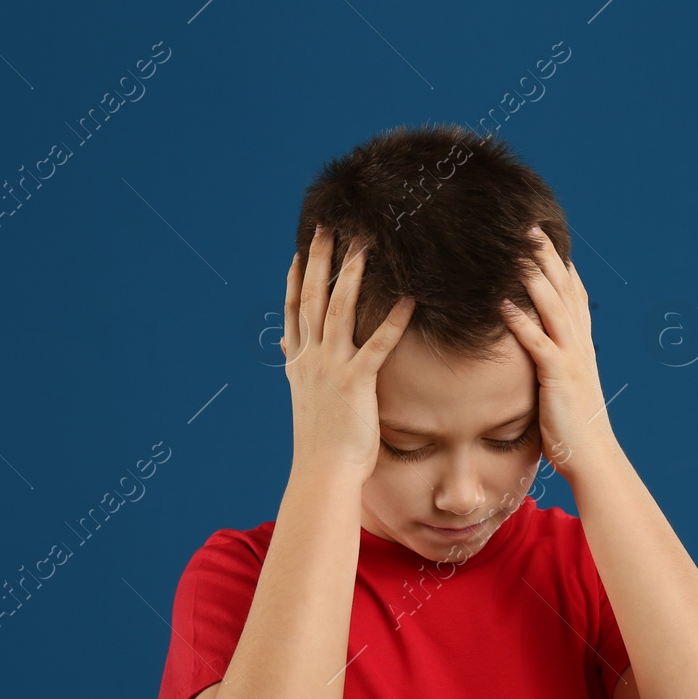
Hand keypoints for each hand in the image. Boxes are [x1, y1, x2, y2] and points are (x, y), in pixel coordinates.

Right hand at [281, 224, 415, 482]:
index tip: (300, 251)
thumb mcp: (305, 401)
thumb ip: (300, 370)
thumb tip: (288, 350)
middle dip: (320, 260)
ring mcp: (331, 368)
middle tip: (328, 226)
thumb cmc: (321, 443)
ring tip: (365, 244)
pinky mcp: (356, 383)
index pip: (294, 311)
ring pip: (340, 310)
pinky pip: (377, 344)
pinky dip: (393, 319)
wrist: (323, 472)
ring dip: (353, 275)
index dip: (297, 279)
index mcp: (299, 363)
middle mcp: (310, 359)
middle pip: (314, 298)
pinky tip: (409, 298)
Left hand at [498, 225, 618, 481]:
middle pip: (563, 289)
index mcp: (582, 344)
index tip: (545, 237)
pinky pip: (536, 342)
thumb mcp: (565, 386)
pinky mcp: (558, 376)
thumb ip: (554, 363)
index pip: (573, 294)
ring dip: (533, 276)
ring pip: (552, 306)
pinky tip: (501, 302)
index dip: (561, 263)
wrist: (592, 457)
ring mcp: (572, 358)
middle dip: (546, 255)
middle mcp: (580, 344)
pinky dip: (519, 320)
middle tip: (528, 226)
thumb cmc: (574, 427)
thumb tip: (540, 354)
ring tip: (514, 250)